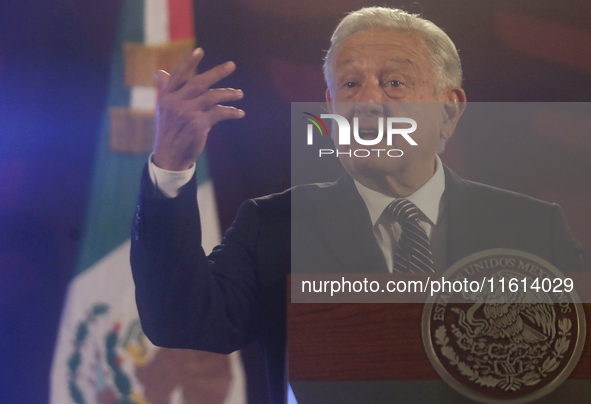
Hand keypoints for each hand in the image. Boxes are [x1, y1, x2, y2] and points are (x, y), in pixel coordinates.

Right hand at [152, 48, 244, 170]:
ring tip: (240, 94)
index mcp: (166, 96)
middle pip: (199, 82)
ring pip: (212, 96)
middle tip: (232, 65)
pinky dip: (231, 112)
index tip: (200, 51)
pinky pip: (219, 113)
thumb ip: (166, 89)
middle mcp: (176, 102)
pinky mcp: (199, 124)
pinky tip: (240, 113)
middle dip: (217, 72)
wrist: (170, 156)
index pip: (178, 75)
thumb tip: (159, 72)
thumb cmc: (169, 130)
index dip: (189, 62)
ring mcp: (187, 112)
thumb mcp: (164, 108)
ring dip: (228, 94)